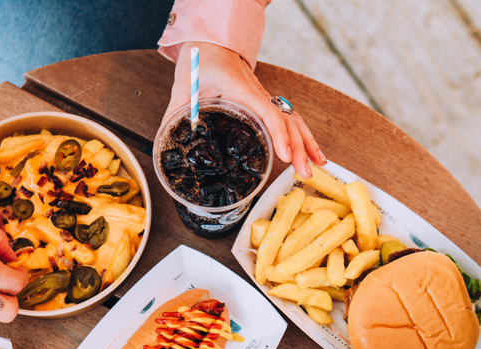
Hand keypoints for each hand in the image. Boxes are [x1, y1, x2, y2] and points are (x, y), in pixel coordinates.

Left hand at [164, 42, 323, 177]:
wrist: (211, 43)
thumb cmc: (200, 61)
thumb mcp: (184, 87)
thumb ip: (175, 114)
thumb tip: (165, 142)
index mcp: (242, 90)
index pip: (268, 113)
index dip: (279, 135)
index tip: (285, 155)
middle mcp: (259, 95)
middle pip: (287, 121)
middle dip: (300, 148)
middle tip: (303, 172)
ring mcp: (265, 99)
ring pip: (293, 121)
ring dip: (307, 143)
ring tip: (316, 166)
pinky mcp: (265, 104)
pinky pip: (290, 120)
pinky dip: (303, 136)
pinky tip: (312, 152)